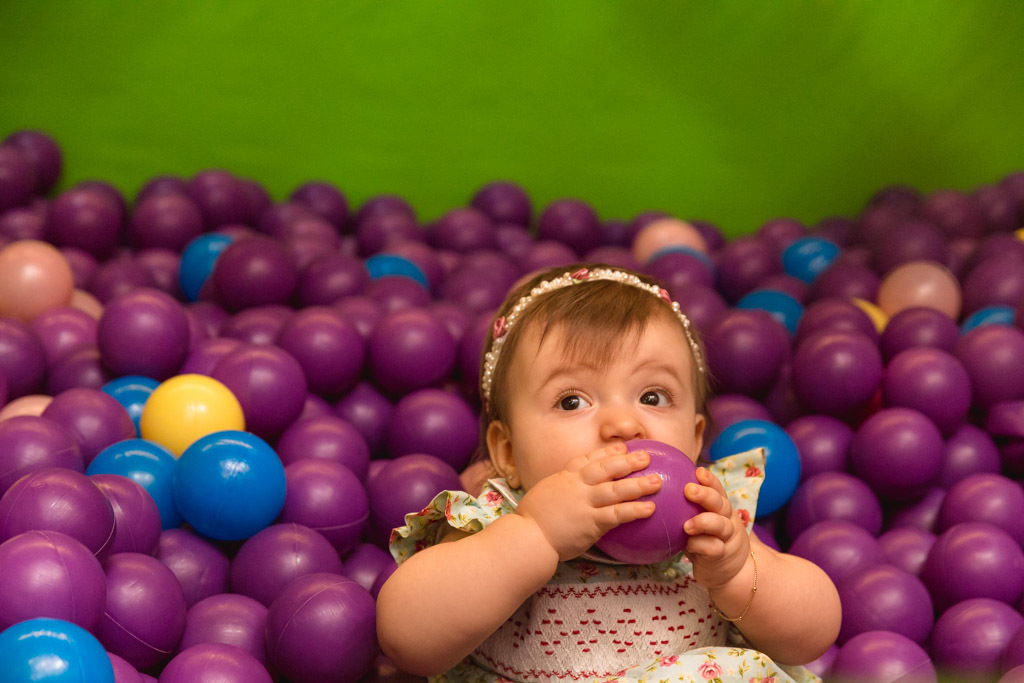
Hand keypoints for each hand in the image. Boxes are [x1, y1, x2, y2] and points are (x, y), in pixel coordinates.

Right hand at [515, 443, 661, 561]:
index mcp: (565, 478)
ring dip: (638, 484)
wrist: (528, 537)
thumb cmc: (532, 519)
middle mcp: (577, 486)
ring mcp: (585, 503)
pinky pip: (618, 514)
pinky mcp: (592, 523)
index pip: (588, 460)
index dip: (607, 453)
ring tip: (657, 481)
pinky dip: (634, 510)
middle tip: (647, 457)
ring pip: (616, 490)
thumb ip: (561, 489)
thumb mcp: (545, 493)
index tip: (622, 447)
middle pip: (607, 469)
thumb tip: (572, 490)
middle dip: (628, 462)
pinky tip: (649, 508)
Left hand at [683, 466, 750, 588]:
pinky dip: (701, 545)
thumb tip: (656, 491)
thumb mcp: (699, 524)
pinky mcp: (723, 555)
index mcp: (721, 508)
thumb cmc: (707, 541)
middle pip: (720, 503)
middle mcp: (728, 519)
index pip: (718, 490)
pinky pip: (714, 548)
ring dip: (703, 522)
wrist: (730, 572)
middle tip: (688, 490)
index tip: (697, 471)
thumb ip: (687, 510)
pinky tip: (689, 545)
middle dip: (705, 495)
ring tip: (687, 525)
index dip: (709, 480)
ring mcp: (728, 538)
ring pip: (720, 525)